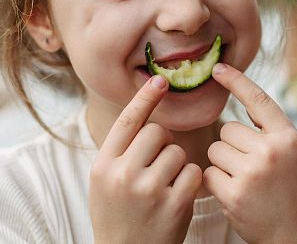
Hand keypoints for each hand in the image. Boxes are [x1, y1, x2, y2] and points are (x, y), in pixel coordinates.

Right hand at [89, 75, 202, 243]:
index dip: (145, 98)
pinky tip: (178, 196)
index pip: (127, 122)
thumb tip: (143, 112)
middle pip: (157, 133)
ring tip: (165, 186)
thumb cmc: (118, 217)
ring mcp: (148, 191)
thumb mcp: (104, 183)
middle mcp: (123, 176)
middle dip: (163, 144)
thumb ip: (120, 152)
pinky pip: (193, 172)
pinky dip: (191, 181)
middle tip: (157, 165)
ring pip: (177, 152)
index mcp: (102, 167)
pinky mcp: (173, 206)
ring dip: (177, 165)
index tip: (159, 80)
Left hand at [203, 63, 296, 243]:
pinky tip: (236, 196)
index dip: (236, 80)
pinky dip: (216, 184)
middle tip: (252, 170)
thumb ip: (272, 131)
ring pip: (215, 150)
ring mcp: (252, 172)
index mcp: (289, 137)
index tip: (218, 68)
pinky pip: (208, 174)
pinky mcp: (234, 193)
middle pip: (227, 130)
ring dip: (223, 165)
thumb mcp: (294, 156)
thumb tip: (243, 103)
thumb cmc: (294, 194)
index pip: (258, 99)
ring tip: (246, 184)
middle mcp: (272, 150)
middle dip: (232, 147)